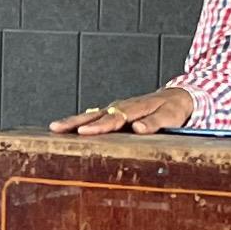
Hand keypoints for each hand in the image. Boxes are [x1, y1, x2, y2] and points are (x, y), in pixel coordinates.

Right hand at [53, 86, 193, 134]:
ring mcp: (115, 108)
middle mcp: (120, 106)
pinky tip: (69, 127)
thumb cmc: (173, 109)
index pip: (113, 119)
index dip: (98, 126)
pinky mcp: (114, 112)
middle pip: (94, 115)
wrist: (176, 97)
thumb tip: (137, 128)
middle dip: (74, 122)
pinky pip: (94, 116)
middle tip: (56, 128)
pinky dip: (80, 121)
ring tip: (54, 127)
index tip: (84, 132)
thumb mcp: (170, 117)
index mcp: (133, 109)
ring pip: (91, 115)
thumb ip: (154, 123)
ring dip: (72, 121)